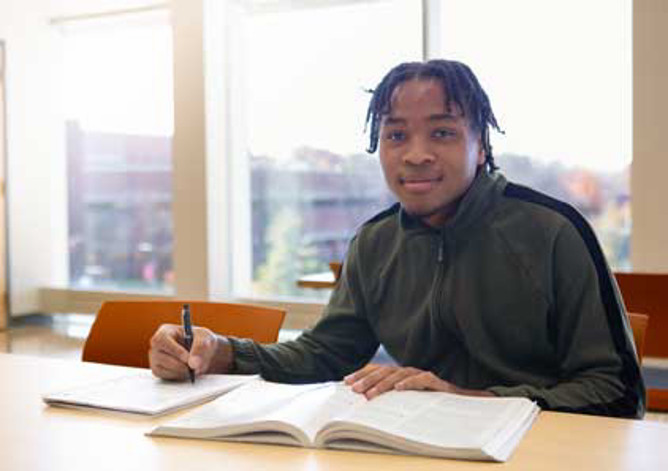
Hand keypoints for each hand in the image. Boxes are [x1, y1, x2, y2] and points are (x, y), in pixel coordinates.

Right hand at [149, 324, 232, 379]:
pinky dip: (179, 376)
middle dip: (180, 365)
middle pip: (161, 357)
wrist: (204, 353)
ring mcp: (155, 358)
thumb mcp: (205, 338)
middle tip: (194, 368)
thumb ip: (200, 347)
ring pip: (163, 369)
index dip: (175, 350)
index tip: (188, 359)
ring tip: (194, 367)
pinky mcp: (158, 370)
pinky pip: (166, 377)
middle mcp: (157, 344)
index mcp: (165, 331)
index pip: (162, 340)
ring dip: (181, 371)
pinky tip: (187, 371)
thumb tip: (193, 363)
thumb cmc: (202, 341)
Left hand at [344, 364, 492, 399]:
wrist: (465, 405)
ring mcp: (423, 376)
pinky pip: (422, 379)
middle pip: (385, 372)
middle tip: (353, 389)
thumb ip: (392, 400)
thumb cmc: (434, 404)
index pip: (378, 372)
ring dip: (383, 384)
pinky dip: (409, 383)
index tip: (345, 382)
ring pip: (399, 375)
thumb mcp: (409, 402)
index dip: (362, 375)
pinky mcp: (437, 383)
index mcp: (402, 376)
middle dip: (367, 380)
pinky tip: (398, 389)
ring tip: (370, 394)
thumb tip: (366, 403)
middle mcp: (411, 373)